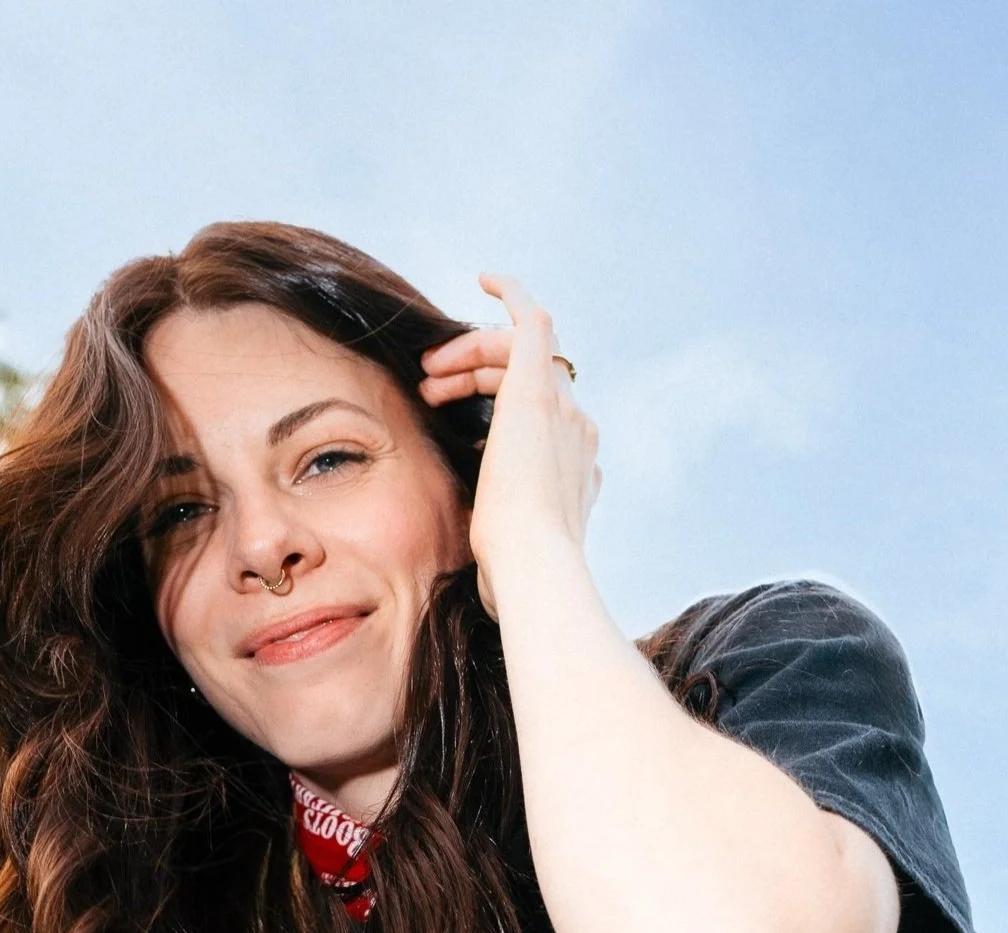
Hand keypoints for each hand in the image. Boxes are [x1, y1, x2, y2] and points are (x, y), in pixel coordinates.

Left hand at [419, 274, 600, 617]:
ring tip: (428, 373)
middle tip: (430, 386)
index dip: (493, 404)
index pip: (538, 414)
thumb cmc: (514, 575)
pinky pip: (532, 320)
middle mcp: (578, 431)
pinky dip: (511, 294)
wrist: (531, 565)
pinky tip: (484, 277)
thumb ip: (501, 543)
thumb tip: (489, 580)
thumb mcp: (504, 553)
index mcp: (575, 467)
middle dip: (478, 375)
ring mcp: (562, 408)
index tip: (449, 410)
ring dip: (471, 355)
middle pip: (530, 378)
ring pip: (522, 352)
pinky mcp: (537, 390)